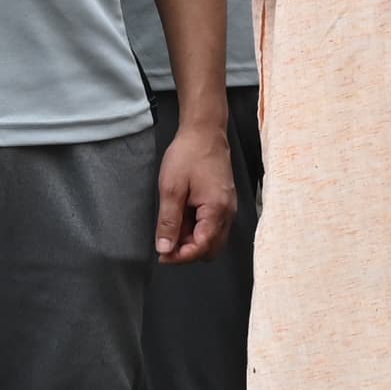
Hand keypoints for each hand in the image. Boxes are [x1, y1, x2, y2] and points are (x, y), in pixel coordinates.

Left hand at [155, 114, 239, 265]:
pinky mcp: (224, 203)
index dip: (180, 257)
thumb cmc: (189, 154)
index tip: (162, 256)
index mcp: (216, 210)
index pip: (201, 248)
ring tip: (172, 227)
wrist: (205, 132)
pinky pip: (213, 227)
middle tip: (165, 244)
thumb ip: (169, 222)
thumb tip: (165, 248)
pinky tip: (182, 218)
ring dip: (192, 241)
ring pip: (212, 240)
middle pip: (210, 249)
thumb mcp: (171, 189)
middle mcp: (227, 213)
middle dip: (188, 252)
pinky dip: (197, 230)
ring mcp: (228, 209)